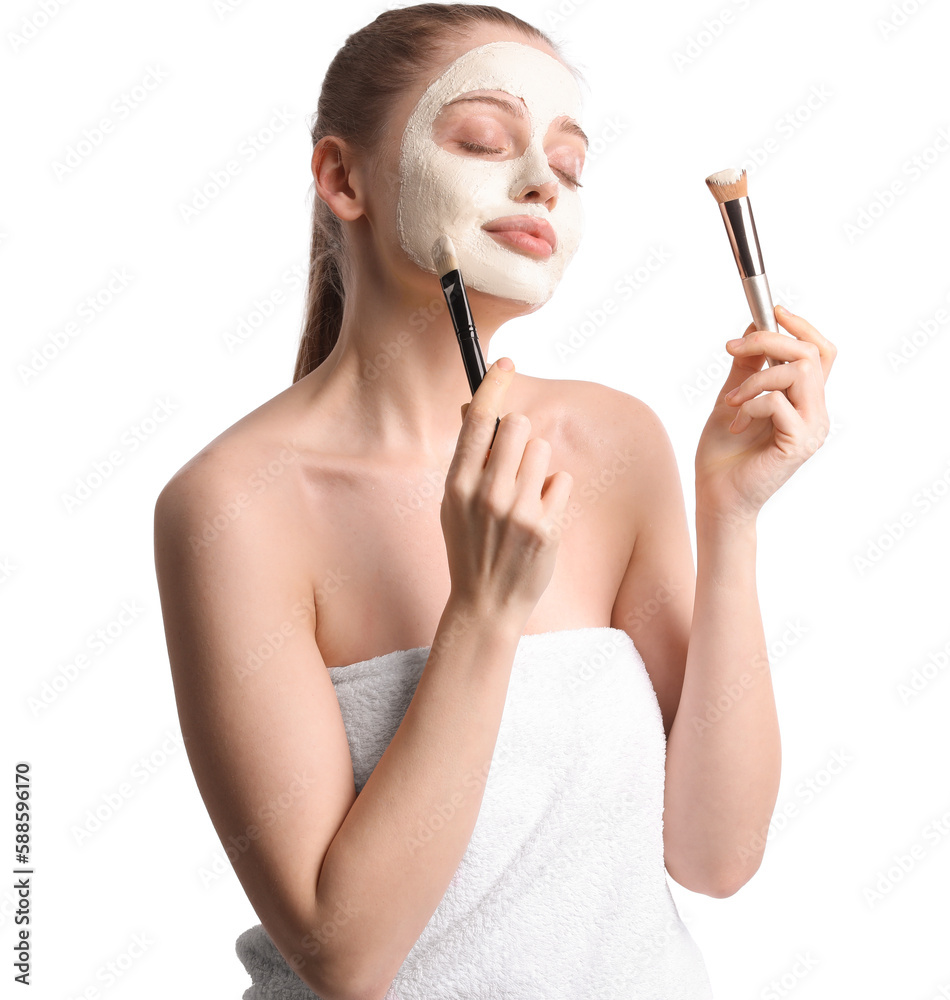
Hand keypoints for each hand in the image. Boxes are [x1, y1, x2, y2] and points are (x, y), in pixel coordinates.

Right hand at [441, 359, 573, 624]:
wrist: (486, 604)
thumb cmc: (471, 548)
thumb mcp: (454, 504)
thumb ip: (467, 460)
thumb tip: (475, 410)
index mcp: (457, 485)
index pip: (477, 420)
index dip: (494, 385)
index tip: (506, 362)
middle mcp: (485, 494)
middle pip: (520, 427)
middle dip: (522, 438)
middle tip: (515, 465)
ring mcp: (517, 512)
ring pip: (544, 452)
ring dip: (539, 467)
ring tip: (525, 498)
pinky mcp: (545, 527)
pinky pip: (561, 481)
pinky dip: (554, 494)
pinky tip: (539, 518)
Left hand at [694, 305, 836, 525]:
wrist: (716, 496)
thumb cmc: (724, 453)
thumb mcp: (733, 399)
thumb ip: (746, 368)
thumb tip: (753, 328)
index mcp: (805, 401)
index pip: (821, 352)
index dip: (801, 327)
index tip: (770, 312)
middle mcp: (816, 413)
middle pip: (811, 353)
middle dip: (769, 341)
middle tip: (733, 348)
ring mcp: (812, 429)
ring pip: (799, 372)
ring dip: (756, 378)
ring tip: (732, 400)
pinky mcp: (799, 444)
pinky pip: (778, 402)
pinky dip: (751, 405)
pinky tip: (737, 424)